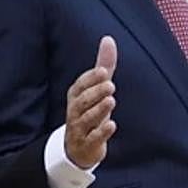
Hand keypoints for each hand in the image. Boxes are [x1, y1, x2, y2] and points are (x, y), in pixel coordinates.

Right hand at [65, 36, 117, 168]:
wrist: (78, 148)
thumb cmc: (89, 112)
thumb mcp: (96, 89)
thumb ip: (103, 65)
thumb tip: (108, 39)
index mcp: (76, 97)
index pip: (79, 86)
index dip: (90, 79)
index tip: (103, 71)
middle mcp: (75, 112)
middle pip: (82, 102)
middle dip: (95, 93)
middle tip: (110, 85)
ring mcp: (80, 130)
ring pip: (86, 119)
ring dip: (99, 110)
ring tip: (111, 101)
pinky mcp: (87, 145)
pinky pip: (93, 139)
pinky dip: (101, 132)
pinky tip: (112, 125)